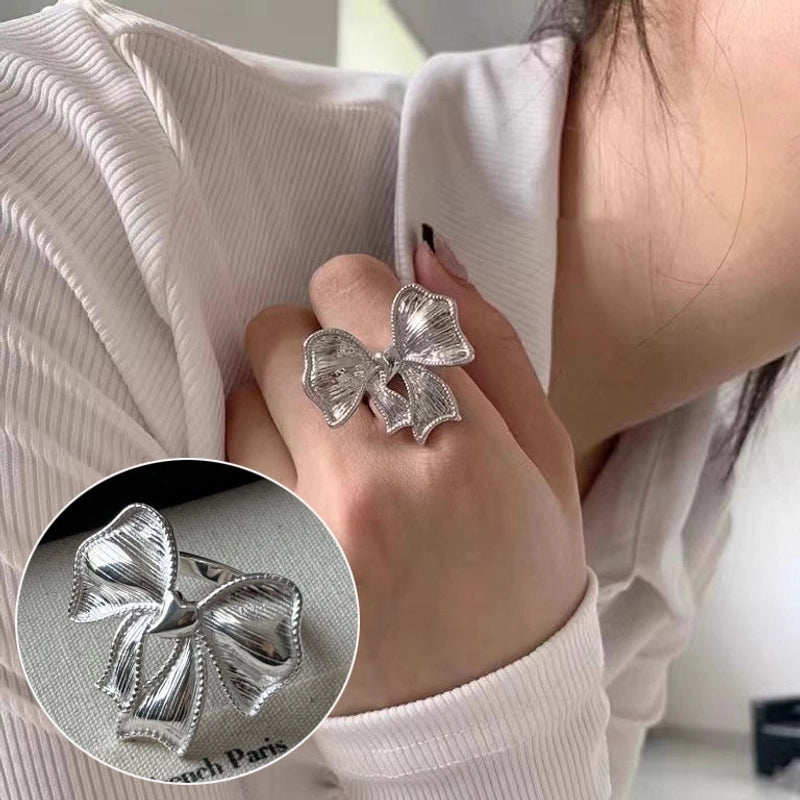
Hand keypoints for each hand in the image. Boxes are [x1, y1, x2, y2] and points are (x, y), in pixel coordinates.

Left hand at [226, 245, 585, 714]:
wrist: (481, 715)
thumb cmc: (525, 580)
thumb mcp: (546, 459)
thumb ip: (490, 345)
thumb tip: (429, 256)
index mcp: (459, 451)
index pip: (355, 298)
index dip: (357, 292)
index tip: (372, 319)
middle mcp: (367, 491)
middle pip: (280, 337)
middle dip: (316, 342)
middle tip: (356, 389)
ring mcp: (297, 542)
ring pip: (240, 399)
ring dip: (281, 405)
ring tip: (334, 457)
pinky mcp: (253, 583)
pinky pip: (222, 472)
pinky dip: (259, 462)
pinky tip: (308, 501)